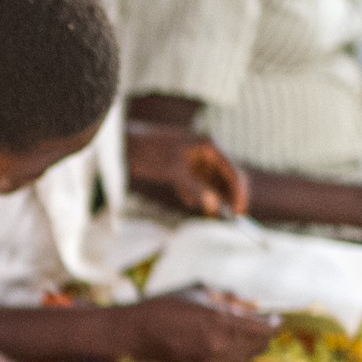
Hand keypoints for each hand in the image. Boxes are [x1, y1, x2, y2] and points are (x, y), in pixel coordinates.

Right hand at [117, 289, 277, 361]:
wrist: (135, 332)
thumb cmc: (164, 307)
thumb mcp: (199, 295)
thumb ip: (228, 304)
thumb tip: (251, 309)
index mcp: (219, 324)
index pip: (262, 330)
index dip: (274, 325)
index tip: (276, 319)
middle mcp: (218, 347)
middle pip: (258, 347)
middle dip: (264, 337)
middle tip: (264, 327)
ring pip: (246, 361)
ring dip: (251, 350)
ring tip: (247, 338)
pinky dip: (235, 361)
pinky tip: (230, 351)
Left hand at [127, 122, 249, 216]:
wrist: (123, 143)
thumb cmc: (149, 152)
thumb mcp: (174, 172)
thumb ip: (195, 188)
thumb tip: (214, 206)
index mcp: (209, 146)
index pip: (233, 171)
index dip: (238, 193)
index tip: (238, 213)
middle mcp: (205, 151)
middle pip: (224, 178)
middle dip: (226, 197)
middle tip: (225, 218)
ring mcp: (194, 159)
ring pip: (210, 182)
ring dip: (211, 197)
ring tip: (210, 214)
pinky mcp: (182, 166)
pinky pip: (195, 182)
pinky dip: (195, 193)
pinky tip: (190, 202)